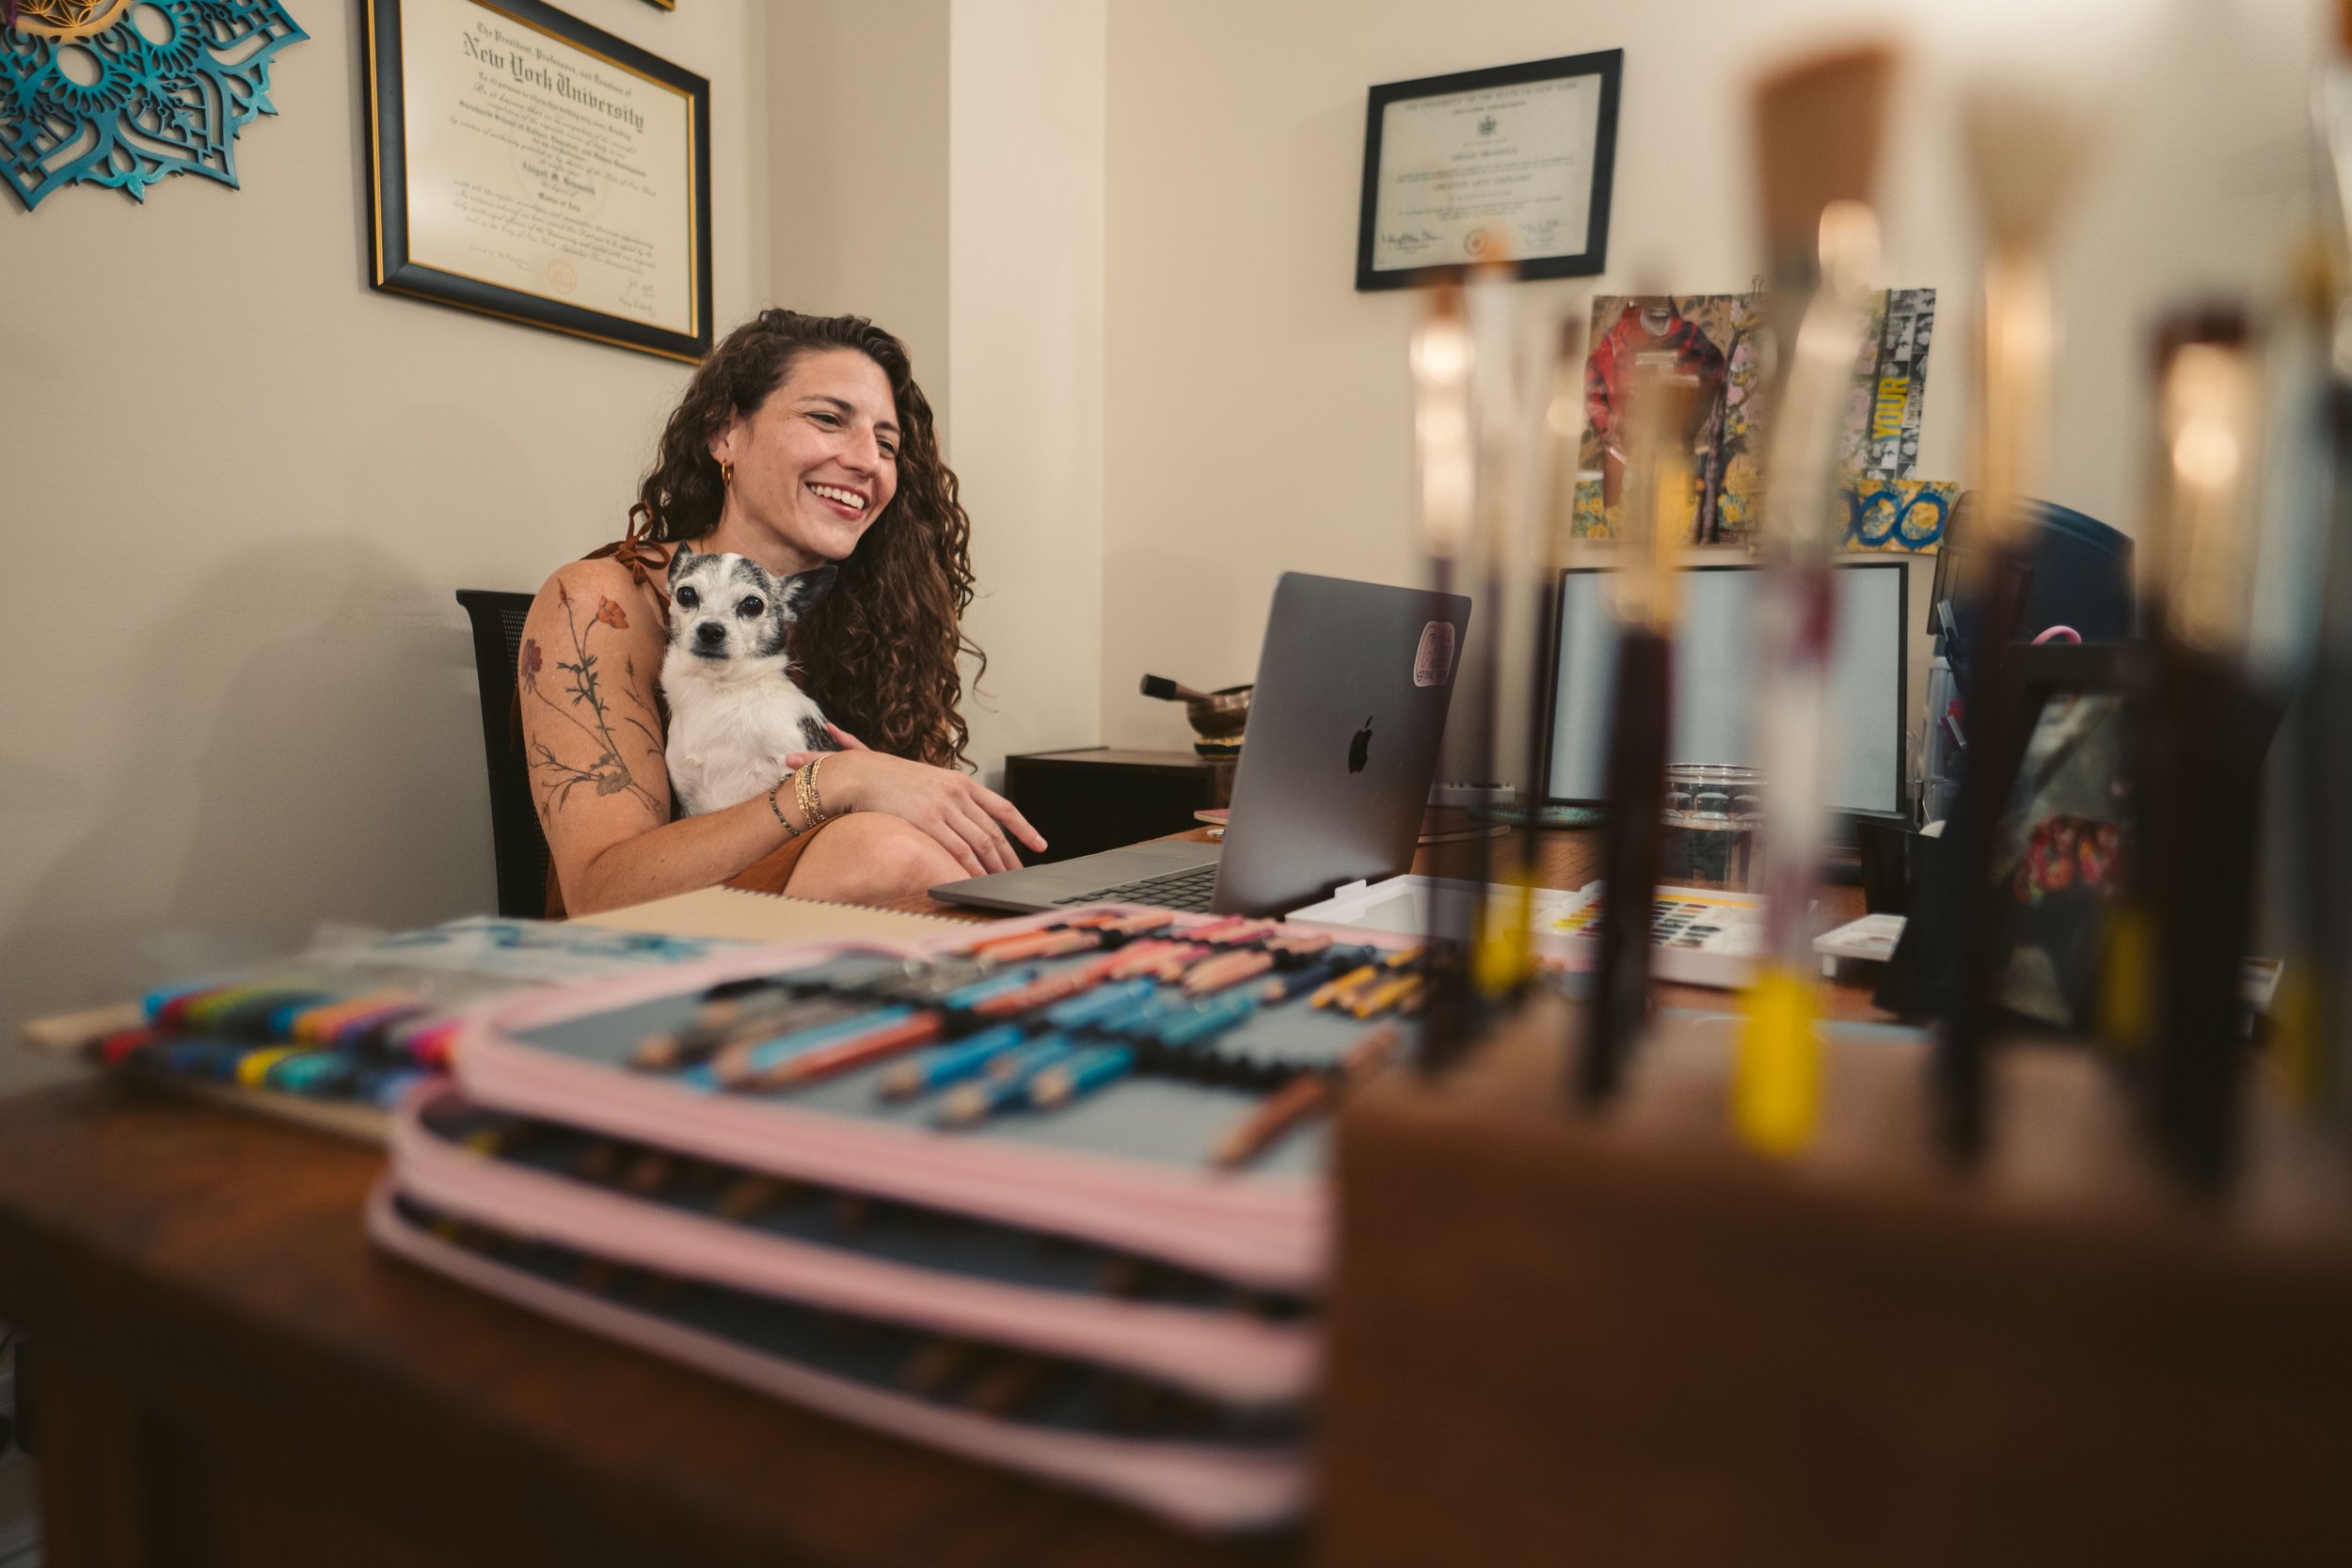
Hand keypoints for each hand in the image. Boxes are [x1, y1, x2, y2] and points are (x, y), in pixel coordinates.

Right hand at [785, 735, 1046, 875]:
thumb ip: (950, 799)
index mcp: (961, 782)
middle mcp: (958, 792)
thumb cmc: (890, 781)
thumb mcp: (929, 782)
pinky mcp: (928, 820)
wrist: (860, 774)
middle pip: (993, 831)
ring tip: (1001, 883)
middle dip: (1009, 857)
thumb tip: (964, 822)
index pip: (1003, 808)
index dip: (1025, 829)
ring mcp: (944, 805)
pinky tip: (976, 880)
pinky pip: (957, 850)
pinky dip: (970, 868)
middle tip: (1018, 877)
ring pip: (979, 842)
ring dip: (993, 867)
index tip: (1040, 845)